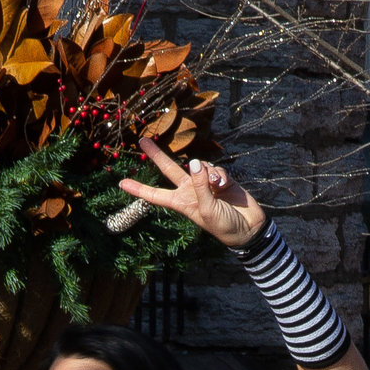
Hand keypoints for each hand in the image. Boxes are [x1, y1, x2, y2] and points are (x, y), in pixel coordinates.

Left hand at [120, 138, 265, 247]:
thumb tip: (194, 162)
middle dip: (157, 155)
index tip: (121, 183)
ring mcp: (205, 184)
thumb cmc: (224, 226)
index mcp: (181, 202)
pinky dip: (221, 176)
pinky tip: (226, 186)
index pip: (155, 195)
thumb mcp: (207, 209)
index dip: (139, 189)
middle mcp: (189, 191)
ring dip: (208, 173)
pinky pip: (216, 169)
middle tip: (143, 140)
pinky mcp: (221, 180)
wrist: (248, 229)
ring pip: (199, 166)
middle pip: (169, 169)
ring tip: (217, 188)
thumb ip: (199, 185)